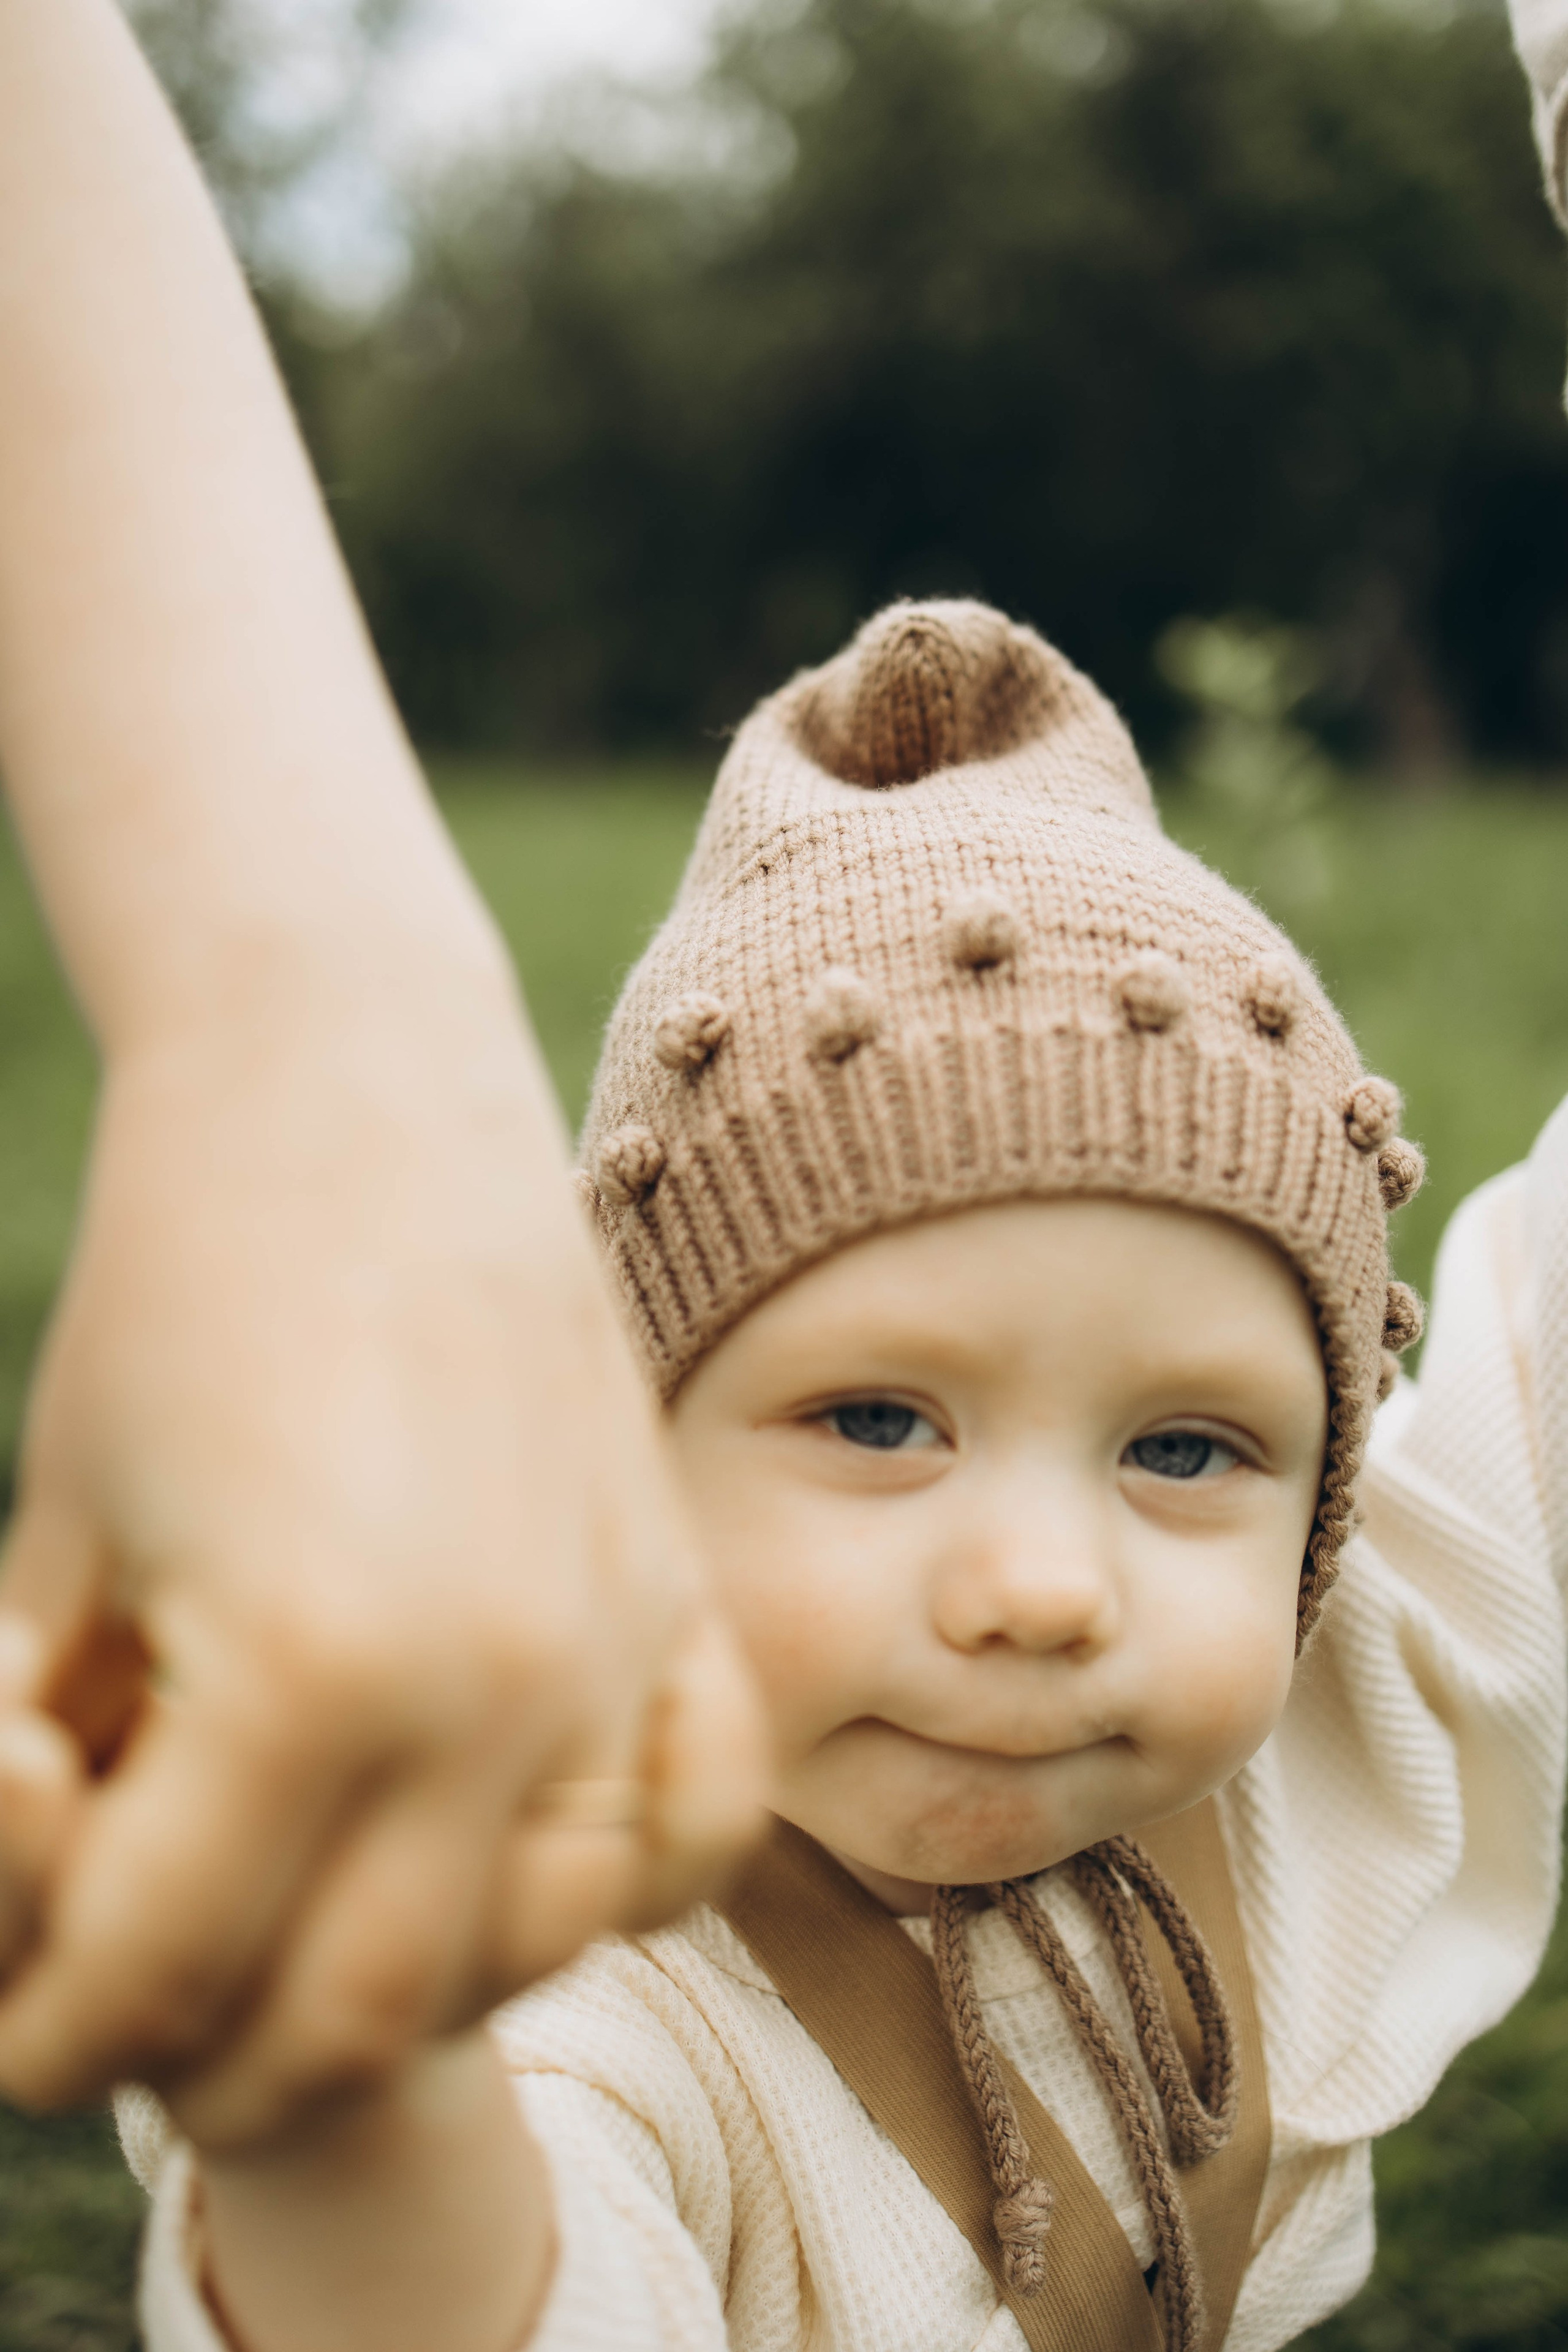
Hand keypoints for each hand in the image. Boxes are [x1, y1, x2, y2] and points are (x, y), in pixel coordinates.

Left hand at [0, 986, 764, 2145]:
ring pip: (541, 1943)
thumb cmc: (177, 1291)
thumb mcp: (59, 1541)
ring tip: (314, 1964)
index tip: (25, 2019)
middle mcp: (495, 1686)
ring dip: (419, 1997)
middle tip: (150, 2027)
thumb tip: (60, 1934)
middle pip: (365, 2012)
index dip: (56, 2026)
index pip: (162, 1967)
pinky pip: (699, 1818)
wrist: (357, 1087)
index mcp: (308, 1671)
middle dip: (224, 2064)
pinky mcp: (672, 1588)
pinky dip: (621, 1890)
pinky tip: (523, 1872)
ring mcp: (611, 1639)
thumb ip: (53, 1767)